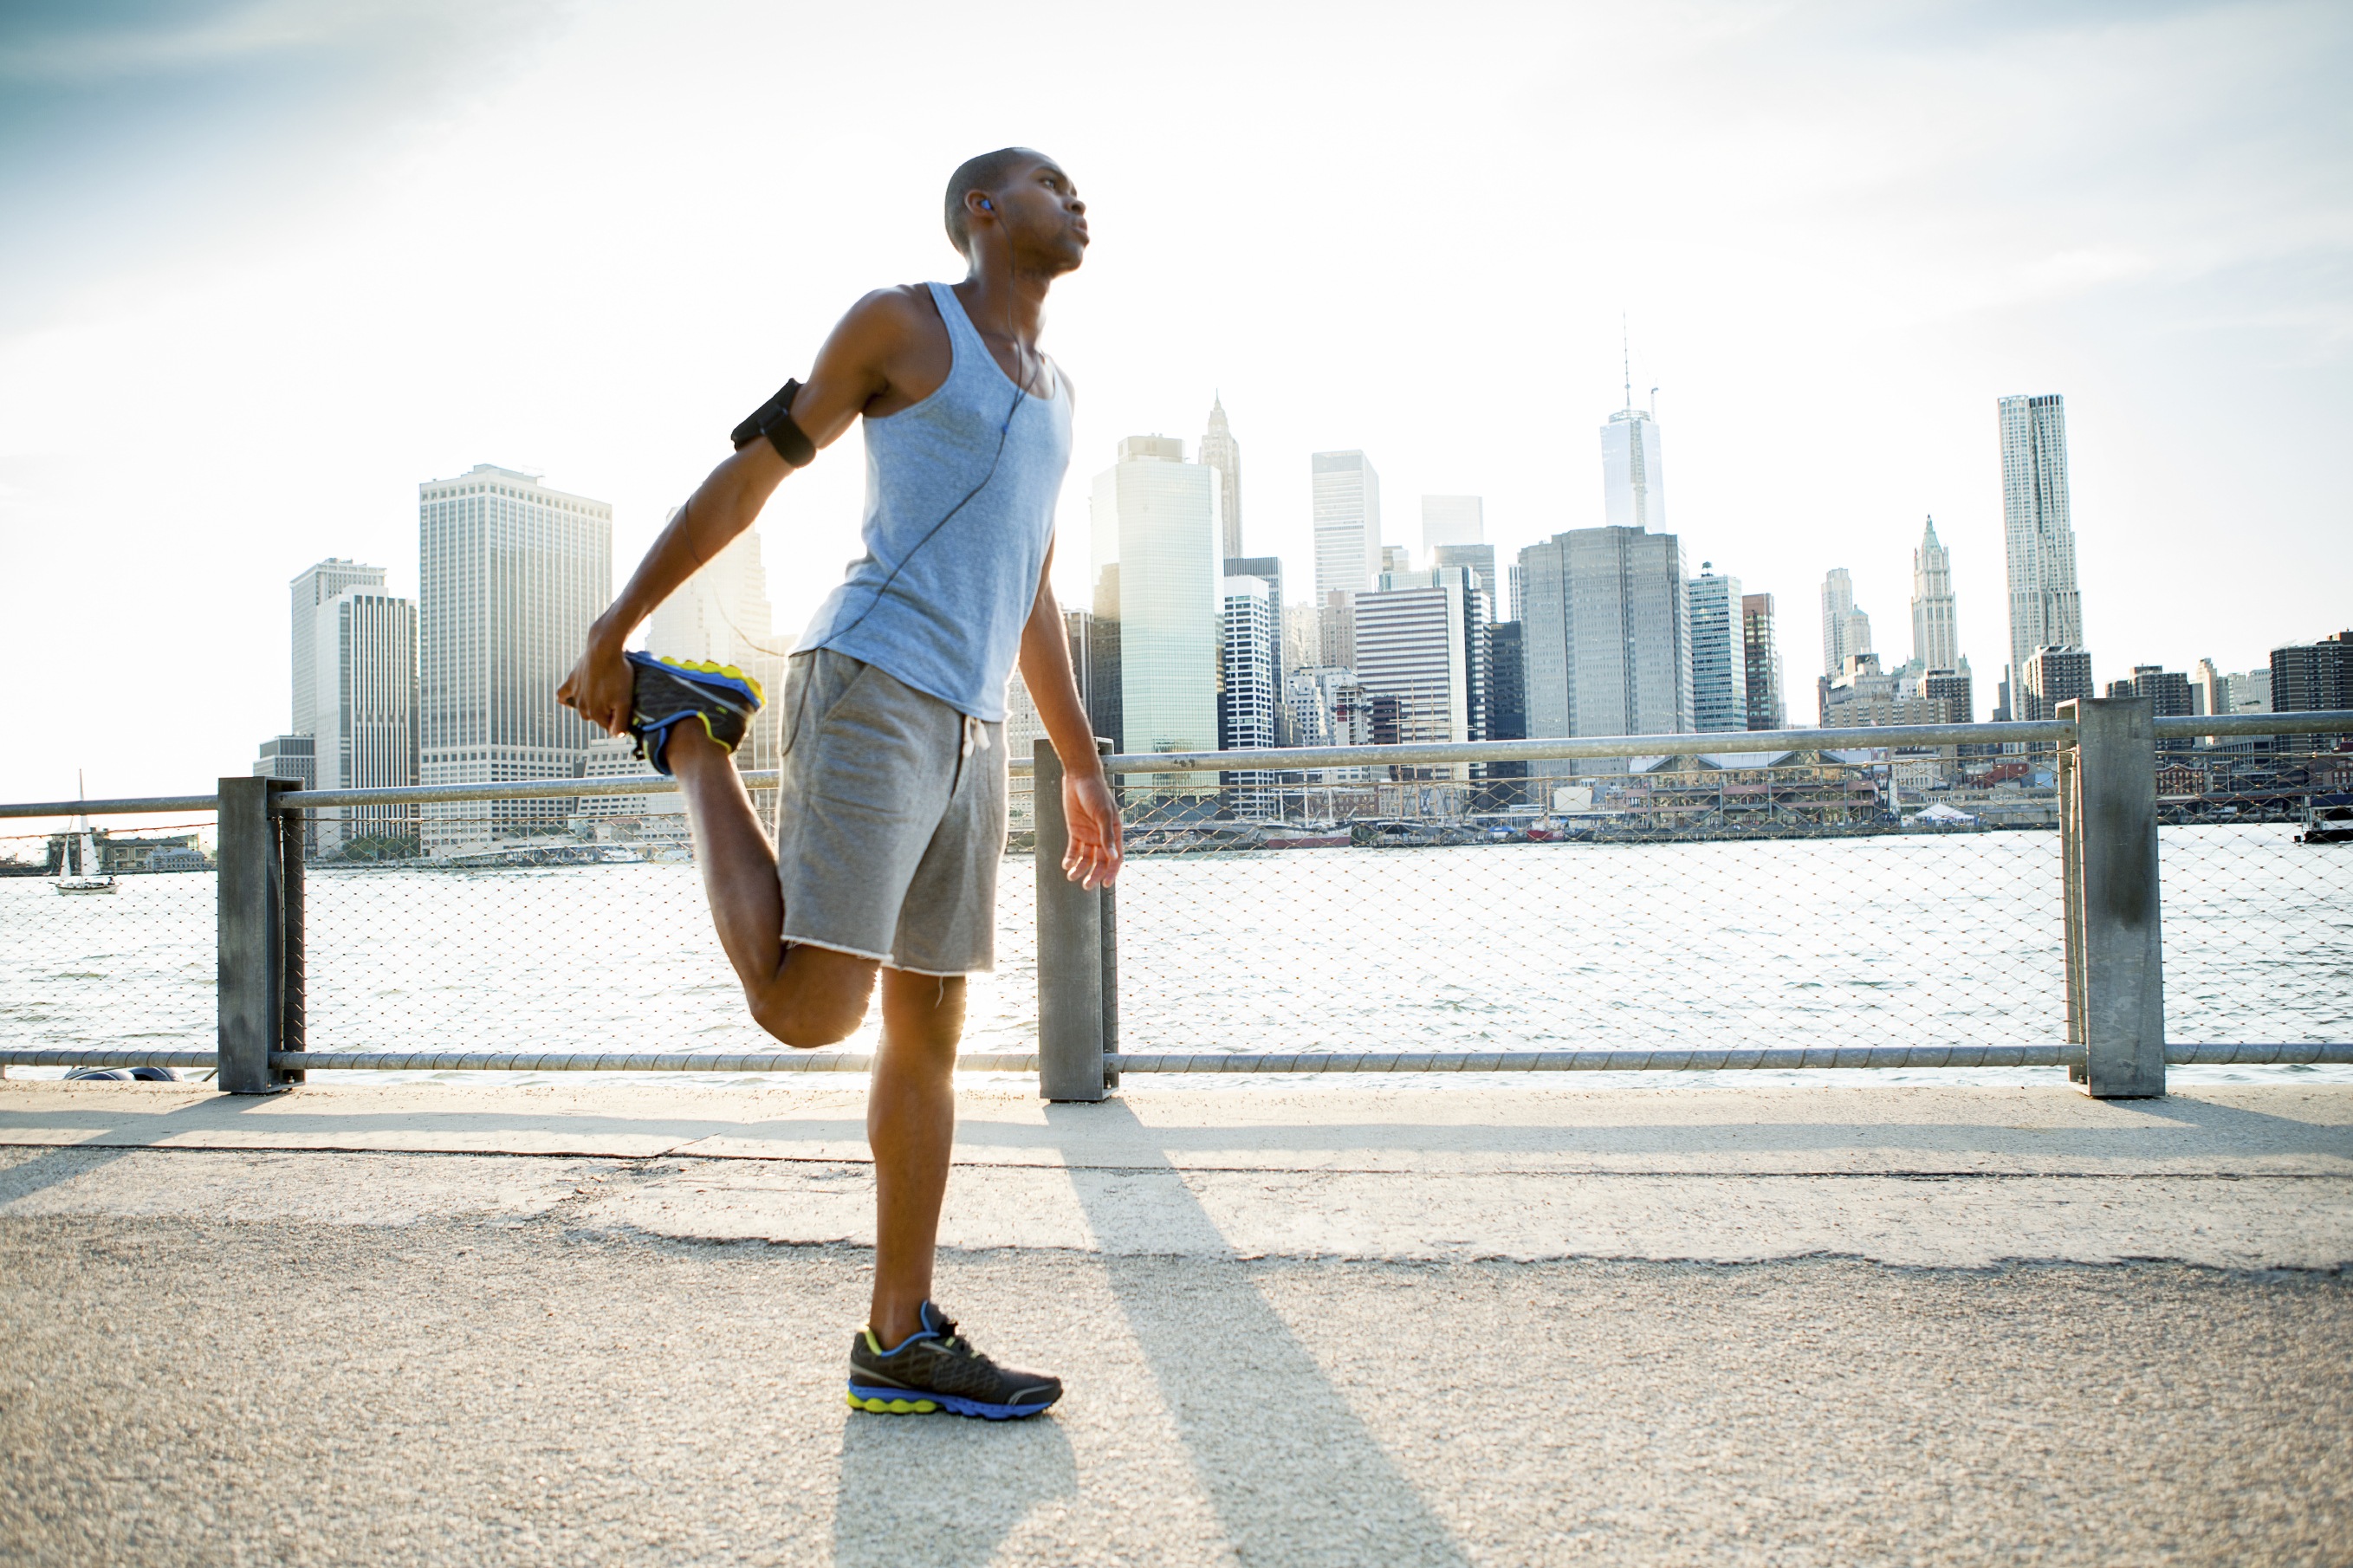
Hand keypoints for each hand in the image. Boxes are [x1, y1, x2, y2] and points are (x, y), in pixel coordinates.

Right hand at [557, 628, 631, 736]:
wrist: (604, 649)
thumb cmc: (618, 674)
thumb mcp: (625, 700)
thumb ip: (621, 722)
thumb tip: (616, 736)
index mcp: (596, 714)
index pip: (609, 726)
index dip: (619, 719)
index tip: (627, 708)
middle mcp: (582, 707)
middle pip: (596, 717)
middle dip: (607, 712)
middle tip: (617, 697)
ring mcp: (576, 694)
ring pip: (581, 708)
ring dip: (591, 706)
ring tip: (603, 696)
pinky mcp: (572, 681)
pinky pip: (562, 694)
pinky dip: (565, 699)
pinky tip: (568, 701)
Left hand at [1062, 768, 1122, 888]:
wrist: (1080, 778)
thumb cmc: (1096, 793)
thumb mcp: (1103, 814)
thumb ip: (1107, 835)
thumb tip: (1113, 857)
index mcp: (1115, 833)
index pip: (1116, 858)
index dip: (1112, 872)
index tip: (1105, 885)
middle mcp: (1102, 837)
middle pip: (1099, 862)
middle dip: (1094, 875)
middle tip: (1086, 886)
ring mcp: (1089, 835)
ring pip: (1085, 858)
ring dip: (1080, 869)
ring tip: (1071, 876)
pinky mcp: (1075, 832)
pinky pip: (1073, 849)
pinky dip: (1070, 858)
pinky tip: (1066, 865)